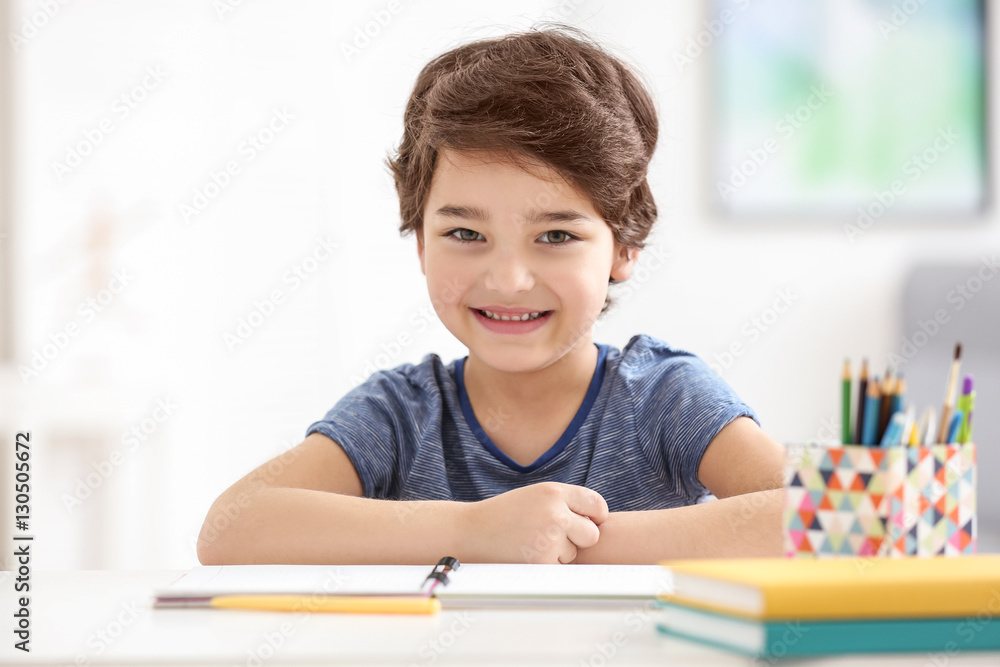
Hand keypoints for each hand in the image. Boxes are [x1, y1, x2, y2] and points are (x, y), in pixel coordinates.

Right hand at [462, 482, 609, 563]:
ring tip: (530, 542)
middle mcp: (555, 513)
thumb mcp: (535, 496)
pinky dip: (547, 567)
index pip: (596, 505)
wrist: (470, 533)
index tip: (589, 521)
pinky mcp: (541, 563)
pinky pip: (559, 569)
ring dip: (558, 553)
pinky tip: (526, 556)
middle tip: (554, 536)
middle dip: (579, 538)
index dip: (595, 516)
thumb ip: (566, 503)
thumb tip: (601, 522)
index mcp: (553, 492)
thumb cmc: (505, 515)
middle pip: (591, 534)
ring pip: (573, 554)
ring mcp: (549, 540)